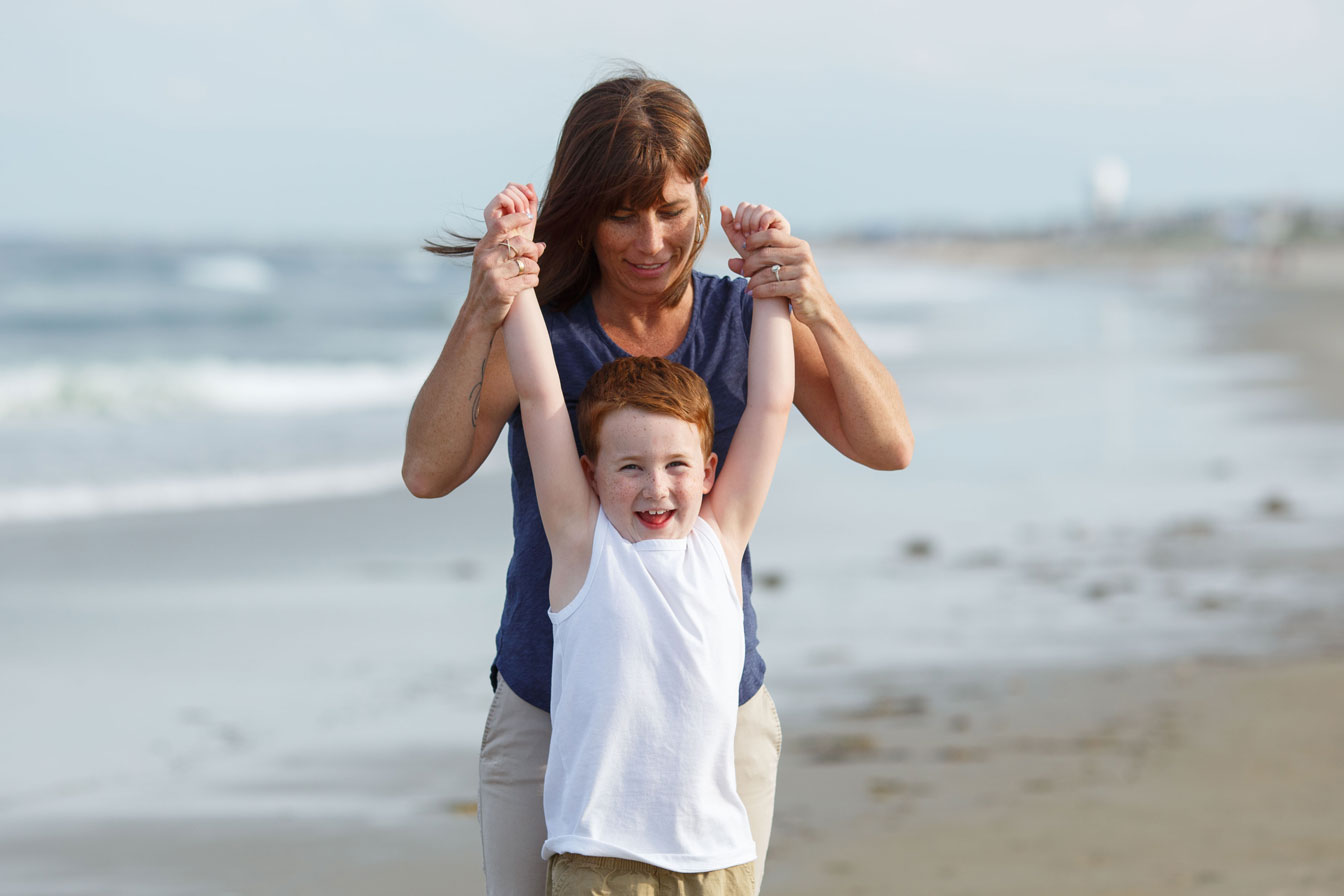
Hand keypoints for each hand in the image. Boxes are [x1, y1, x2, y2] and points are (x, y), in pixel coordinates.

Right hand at [467, 183, 545, 329]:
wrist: (477, 316)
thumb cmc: (487, 288)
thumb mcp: (493, 267)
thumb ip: (513, 253)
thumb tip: (542, 245)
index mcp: (482, 249)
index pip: (500, 225)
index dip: (517, 217)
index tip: (529, 217)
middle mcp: (486, 259)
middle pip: (520, 243)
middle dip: (532, 250)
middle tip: (534, 259)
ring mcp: (493, 274)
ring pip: (528, 263)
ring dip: (535, 269)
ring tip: (532, 274)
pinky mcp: (502, 289)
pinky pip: (529, 279)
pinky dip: (534, 281)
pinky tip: (530, 284)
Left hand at [721, 203, 831, 328]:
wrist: (819, 308)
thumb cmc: (797, 286)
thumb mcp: (784, 270)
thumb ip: (760, 263)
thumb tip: (730, 262)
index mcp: (800, 246)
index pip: (772, 234)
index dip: (755, 239)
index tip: (744, 248)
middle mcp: (803, 255)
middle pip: (767, 253)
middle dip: (751, 263)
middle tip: (744, 272)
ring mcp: (803, 271)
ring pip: (768, 272)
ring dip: (753, 281)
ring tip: (748, 287)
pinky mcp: (802, 288)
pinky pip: (773, 287)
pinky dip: (760, 291)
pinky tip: (753, 295)